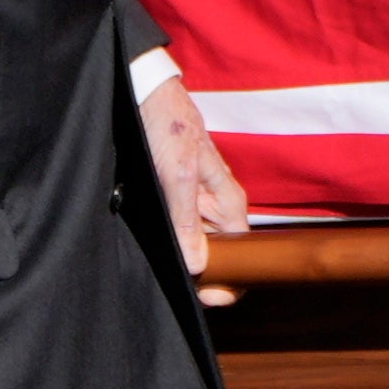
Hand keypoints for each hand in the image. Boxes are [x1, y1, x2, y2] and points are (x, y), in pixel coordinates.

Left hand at [139, 71, 247, 305]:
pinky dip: (165, 240)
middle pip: (218, 255)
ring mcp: (194, 204)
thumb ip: (187, 220)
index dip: (230, 283)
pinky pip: (174, 230)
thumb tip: (197, 266)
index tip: (205, 296)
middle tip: (174, 284)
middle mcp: (215, 207)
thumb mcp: (178, 173)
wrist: (144, 92)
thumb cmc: (168, 125)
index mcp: (229, 204)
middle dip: (202, 274)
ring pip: (193, 245)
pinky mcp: (173, 199)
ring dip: (179, 257)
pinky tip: (149, 243)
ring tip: (157, 263)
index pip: (244, 256)